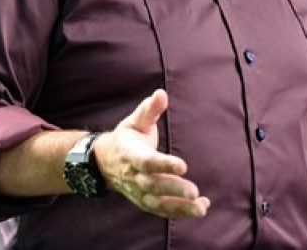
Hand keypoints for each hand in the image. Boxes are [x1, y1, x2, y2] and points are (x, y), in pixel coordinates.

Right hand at [93, 89, 209, 218]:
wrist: (105, 161)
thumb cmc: (127, 137)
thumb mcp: (135, 120)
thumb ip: (149, 109)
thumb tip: (161, 93)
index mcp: (131, 154)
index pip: (147, 161)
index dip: (163, 165)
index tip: (182, 165)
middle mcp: (134, 176)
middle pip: (153, 185)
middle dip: (174, 189)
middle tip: (194, 191)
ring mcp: (138, 191)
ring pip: (158, 203)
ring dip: (180, 207)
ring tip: (201, 207)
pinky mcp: (144, 201)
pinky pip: (161, 210)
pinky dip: (179, 212)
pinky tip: (200, 208)